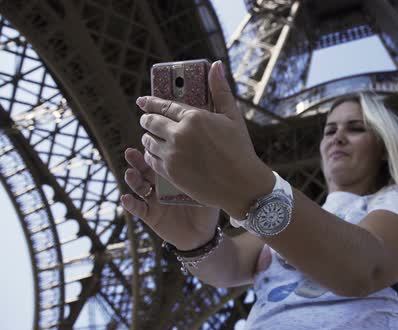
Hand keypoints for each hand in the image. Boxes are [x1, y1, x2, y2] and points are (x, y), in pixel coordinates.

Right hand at [120, 148, 219, 249]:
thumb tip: (212, 159)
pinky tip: (126, 198)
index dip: (154, 151)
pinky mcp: (150, 216)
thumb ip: (205, 177)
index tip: (151, 141)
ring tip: (130, 174)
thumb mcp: (207, 191)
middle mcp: (161, 185)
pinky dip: (130, 204)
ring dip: (132, 179)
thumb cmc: (206, 210)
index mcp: (174, 176)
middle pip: (146, 170)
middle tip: (130, 153)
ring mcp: (154, 200)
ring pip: (139, 187)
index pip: (161, 160)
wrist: (202, 235)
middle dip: (137, 161)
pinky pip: (138, 209)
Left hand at [136, 61, 274, 218]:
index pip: (164, 106)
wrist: (241, 185)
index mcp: (195, 117)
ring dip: (147, 137)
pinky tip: (154, 153)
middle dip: (147, 119)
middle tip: (146, 119)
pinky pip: (151, 159)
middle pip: (152, 122)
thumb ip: (220, 90)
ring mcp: (173, 155)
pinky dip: (150, 154)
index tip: (142, 101)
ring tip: (150, 137)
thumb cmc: (240, 150)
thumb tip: (216, 64)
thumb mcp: (233, 117)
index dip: (150, 102)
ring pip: (148, 141)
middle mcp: (180, 134)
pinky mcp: (170, 173)